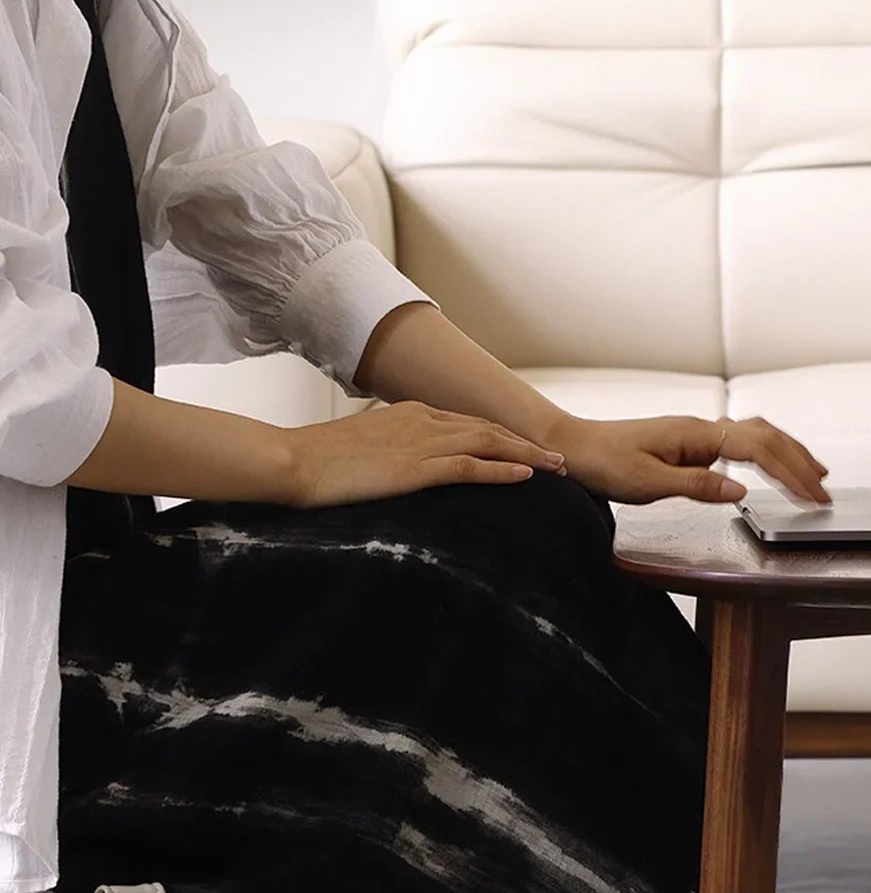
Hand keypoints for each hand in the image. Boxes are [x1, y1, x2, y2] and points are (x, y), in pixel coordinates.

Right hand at [281, 401, 564, 507]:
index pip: (468, 423)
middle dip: (526, 444)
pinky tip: (526, 477)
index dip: (503, 437)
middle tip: (559, 460)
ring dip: (527, 456)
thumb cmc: (318, 461)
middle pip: (488, 429)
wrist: (290, 462)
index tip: (528, 449)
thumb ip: (389, 451)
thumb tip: (400, 465)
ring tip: (557, 469)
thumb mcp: (362, 449)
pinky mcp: (414, 468)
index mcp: (410, 415)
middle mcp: (421, 422)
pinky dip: (501, 470)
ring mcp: (419, 443)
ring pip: (487, 443)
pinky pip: (468, 467)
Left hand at [552, 414, 830, 505]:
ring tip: (815, 474)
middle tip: (825, 491)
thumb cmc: (605, 464)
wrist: (576, 447)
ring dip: (789, 453)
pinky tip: (774, 465)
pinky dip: (768, 452)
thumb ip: (697, 486)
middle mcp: (702, 429)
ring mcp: (699, 434)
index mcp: (697, 435)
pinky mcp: (692, 444)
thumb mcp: (648, 483)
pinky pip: (742, 442)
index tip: (812, 496)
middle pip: (767, 437)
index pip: (758, 450)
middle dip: (800, 463)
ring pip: (758, 435)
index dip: (790, 473)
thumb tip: (741, 493)